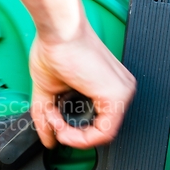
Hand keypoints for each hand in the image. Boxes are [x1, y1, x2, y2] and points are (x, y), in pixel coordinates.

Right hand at [29, 19, 136, 148]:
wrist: (58, 30)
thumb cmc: (55, 48)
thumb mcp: (48, 91)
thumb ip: (47, 118)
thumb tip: (47, 139)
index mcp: (106, 87)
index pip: (96, 123)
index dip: (72, 132)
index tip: (54, 125)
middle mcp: (119, 89)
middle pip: (98, 131)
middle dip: (70, 133)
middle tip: (53, 123)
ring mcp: (122, 92)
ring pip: (102, 135)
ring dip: (72, 134)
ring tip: (55, 120)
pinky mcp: (118, 95)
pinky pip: (104, 133)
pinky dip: (80, 136)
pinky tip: (64, 128)